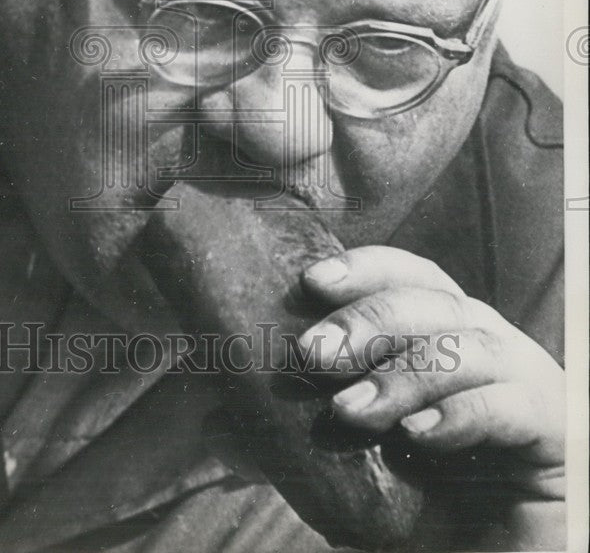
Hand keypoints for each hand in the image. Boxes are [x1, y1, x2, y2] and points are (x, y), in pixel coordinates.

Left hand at [299, 247, 564, 548]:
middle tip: (312, 351)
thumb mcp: (353, 470)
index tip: (311, 281)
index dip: (365, 270)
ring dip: (404, 372)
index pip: (409, 279)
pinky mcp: (557, 431)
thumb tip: (223, 417)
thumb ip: (301, 439)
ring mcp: (524, 382)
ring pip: (469, 345)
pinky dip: (461, 412)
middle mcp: (485, 346)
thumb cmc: (428, 510)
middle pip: (434, 301)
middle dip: (370, 318)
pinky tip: (419, 434)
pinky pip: (510, 406)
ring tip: (350, 409)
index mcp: (442, 338)